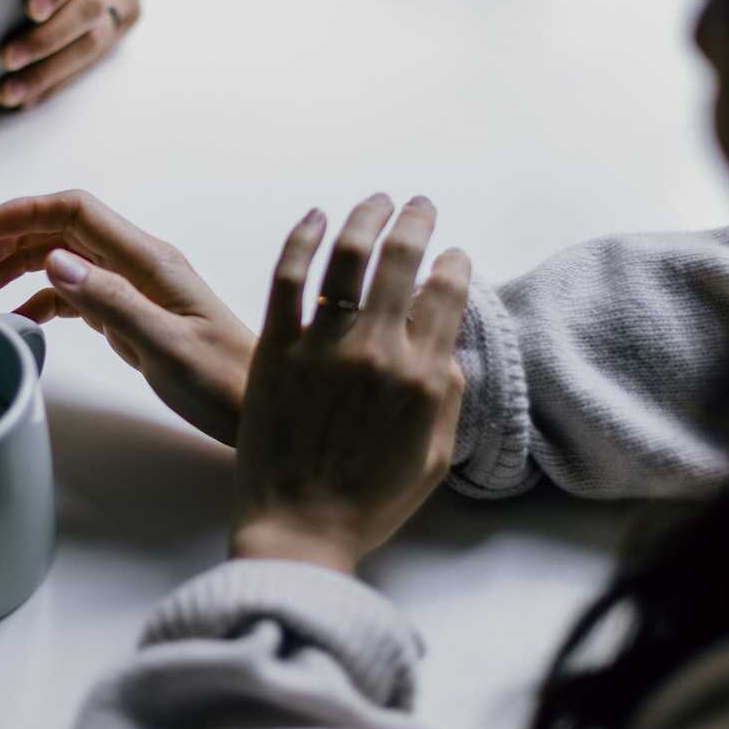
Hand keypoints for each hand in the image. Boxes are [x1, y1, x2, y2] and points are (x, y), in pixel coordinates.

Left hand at [0, 0, 159, 107]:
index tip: (31, 10)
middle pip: (90, 8)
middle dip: (49, 39)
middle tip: (8, 59)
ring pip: (96, 41)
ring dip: (54, 71)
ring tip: (15, 92)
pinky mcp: (127, 20)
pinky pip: (97, 57)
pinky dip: (64, 79)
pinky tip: (35, 96)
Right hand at [0, 190, 255, 444]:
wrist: (256, 408)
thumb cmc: (221, 381)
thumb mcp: (165, 346)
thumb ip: (112, 302)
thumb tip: (55, 261)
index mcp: (150, 261)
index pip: (77, 213)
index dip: (24, 213)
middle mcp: (142, 266)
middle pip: (67, 231)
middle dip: (16, 237)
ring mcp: (138, 289)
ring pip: (70, 260)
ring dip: (26, 265)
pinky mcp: (135, 315)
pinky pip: (83, 294)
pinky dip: (48, 299)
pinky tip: (25, 317)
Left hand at [230, 194, 469, 574]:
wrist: (299, 528)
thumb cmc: (370, 501)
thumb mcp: (435, 455)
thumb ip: (448, 394)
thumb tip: (448, 343)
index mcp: (423, 376)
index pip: (447, 295)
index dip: (454, 265)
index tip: (452, 254)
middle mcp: (377, 350)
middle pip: (402, 261)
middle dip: (416, 223)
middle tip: (419, 205)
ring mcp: (323, 344)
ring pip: (348, 257)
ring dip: (367, 218)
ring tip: (377, 201)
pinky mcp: (275, 347)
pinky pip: (287, 278)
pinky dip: (302, 239)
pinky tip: (315, 217)